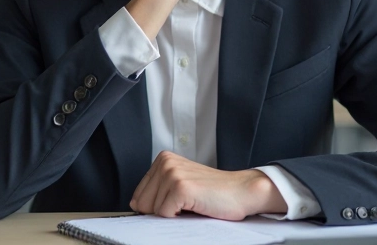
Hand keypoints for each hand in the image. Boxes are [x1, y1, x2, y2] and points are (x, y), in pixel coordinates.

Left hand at [130, 151, 286, 220]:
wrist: (242, 192)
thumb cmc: (213, 193)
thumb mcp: (180, 185)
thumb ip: (157, 190)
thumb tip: (135, 205)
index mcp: (163, 159)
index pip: (138, 195)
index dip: (156, 207)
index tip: (176, 204)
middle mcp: (165, 162)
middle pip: (142, 204)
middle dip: (162, 211)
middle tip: (186, 204)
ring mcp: (172, 173)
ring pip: (153, 211)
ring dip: (173, 214)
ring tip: (192, 204)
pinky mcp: (181, 187)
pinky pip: (165, 214)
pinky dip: (179, 218)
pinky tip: (195, 206)